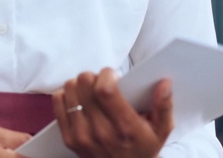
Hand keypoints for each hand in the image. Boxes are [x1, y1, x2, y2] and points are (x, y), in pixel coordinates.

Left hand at [52, 69, 173, 157]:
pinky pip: (58, 101)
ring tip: (92, 93)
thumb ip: (164, 106)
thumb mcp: (161, 130)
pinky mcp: (68, 138)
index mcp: (125, 127)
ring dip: (80, 85)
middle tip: (103, 84)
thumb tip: (164, 83)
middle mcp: (101, 132)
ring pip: (70, 89)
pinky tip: (80, 100)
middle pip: (84, 84)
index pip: (105, 90)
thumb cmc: (143, 148)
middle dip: (94, 77)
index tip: (114, 76)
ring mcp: (81, 136)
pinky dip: (67, 95)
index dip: (106, 75)